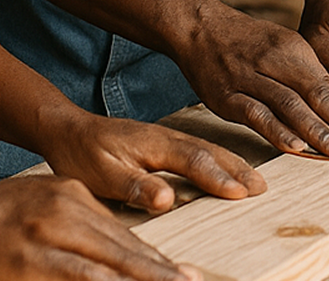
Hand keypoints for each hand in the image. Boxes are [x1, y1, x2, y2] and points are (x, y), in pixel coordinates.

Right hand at [0, 174, 200, 279]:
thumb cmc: (3, 214)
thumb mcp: (52, 204)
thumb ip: (86, 225)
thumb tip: (125, 251)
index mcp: (75, 197)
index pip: (124, 236)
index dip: (155, 260)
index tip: (183, 275)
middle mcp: (67, 212)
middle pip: (122, 249)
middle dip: (158, 273)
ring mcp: (47, 236)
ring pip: (103, 265)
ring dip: (138, 279)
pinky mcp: (27, 260)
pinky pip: (72, 276)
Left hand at [36, 110, 264, 212]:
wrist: (66, 130)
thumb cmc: (82, 154)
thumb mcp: (102, 175)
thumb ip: (136, 186)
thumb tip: (168, 200)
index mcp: (154, 143)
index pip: (194, 160)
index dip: (219, 178)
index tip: (241, 194)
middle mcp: (166, 137)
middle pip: (210, 152)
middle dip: (238, 170)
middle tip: (262, 188)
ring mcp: (166, 138)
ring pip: (208, 149)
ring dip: (234, 165)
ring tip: (255, 182)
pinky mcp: (163, 143)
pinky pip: (199, 150)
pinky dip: (220, 159)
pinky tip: (228, 169)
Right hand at [174, 2, 328, 157]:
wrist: (199, 27)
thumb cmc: (248, 43)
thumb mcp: (284, 50)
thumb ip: (313, 80)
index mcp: (294, 50)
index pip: (328, 84)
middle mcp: (274, 62)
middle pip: (314, 94)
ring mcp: (249, 79)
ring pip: (287, 105)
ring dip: (314, 130)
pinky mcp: (226, 96)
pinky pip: (255, 114)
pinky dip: (276, 130)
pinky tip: (295, 147)